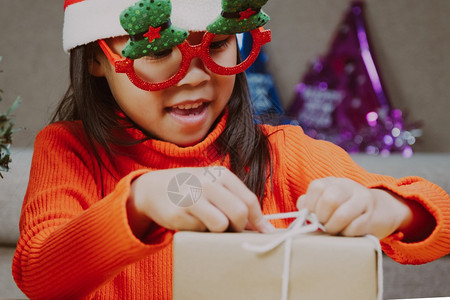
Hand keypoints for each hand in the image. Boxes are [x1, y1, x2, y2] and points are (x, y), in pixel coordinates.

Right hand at [127, 167, 274, 237]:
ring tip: (208, 223)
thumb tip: (263, 228)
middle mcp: (206, 182)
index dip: (260, 220)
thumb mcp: (215, 186)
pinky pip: (199, 231)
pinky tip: (189, 220)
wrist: (154, 188)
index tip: (266, 234)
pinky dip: (198, 231)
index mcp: (220, 174)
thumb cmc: (192, 189)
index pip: (249, 199)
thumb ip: (237, 200)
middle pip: (239, 213)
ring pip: (220, 225)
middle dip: (240, 227)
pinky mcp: (177, 214)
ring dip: (218, 231)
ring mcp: (190, 197)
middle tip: (232, 229)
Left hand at [296, 177, 411, 238]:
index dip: (311, 205)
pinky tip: (346, 232)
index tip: (312, 215)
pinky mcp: (372, 215)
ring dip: (333, 227)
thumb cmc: (343, 209)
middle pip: (329, 200)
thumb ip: (310, 204)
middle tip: (323, 224)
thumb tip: (302, 208)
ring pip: (342, 215)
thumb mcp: (325, 202)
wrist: (379, 210)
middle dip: (322, 217)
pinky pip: (354, 228)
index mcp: (332, 182)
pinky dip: (346, 233)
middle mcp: (348, 186)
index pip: (317, 187)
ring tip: (332, 230)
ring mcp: (362, 199)